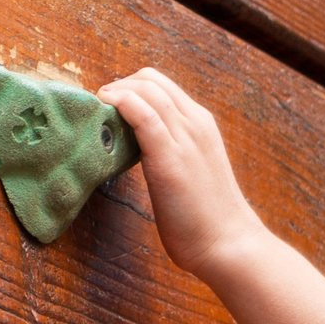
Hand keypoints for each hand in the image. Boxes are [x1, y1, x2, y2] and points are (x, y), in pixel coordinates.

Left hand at [99, 68, 268, 276]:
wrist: (228, 243)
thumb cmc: (207, 218)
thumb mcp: (193, 172)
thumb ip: (173, 155)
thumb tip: (141, 153)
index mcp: (201, 125)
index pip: (161, 85)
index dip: (131, 88)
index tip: (111, 107)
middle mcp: (194, 123)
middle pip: (150, 79)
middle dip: (118, 85)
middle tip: (99, 110)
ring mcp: (184, 137)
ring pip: (145, 89)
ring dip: (114, 91)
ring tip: (96, 111)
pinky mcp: (169, 156)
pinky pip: (141, 113)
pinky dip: (120, 102)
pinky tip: (104, 110)